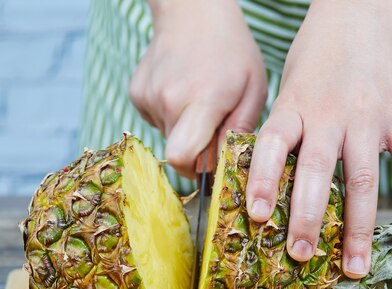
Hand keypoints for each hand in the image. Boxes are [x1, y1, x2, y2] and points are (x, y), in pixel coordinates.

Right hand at [129, 0, 266, 177]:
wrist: (193, 12)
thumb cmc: (232, 52)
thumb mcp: (253, 90)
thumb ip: (241, 130)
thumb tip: (224, 164)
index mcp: (202, 101)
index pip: (182, 157)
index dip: (196, 170)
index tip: (212, 163)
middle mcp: (169, 100)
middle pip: (176, 153)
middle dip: (197, 151)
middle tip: (214, 127)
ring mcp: (148, 96)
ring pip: (168, 137)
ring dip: (185, 131)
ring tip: (200, 101)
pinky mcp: (136, 93)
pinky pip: (157, 121)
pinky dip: (172, 116)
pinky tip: (184, 93)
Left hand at [245, 0, 391, 277]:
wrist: (362, 14)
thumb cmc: (317, 56)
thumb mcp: (289, 87)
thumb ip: (285, 131)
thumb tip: (270, 186)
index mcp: (294, 104)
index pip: (272, 145)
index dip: (261, 181)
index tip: (257, 218)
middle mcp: (329, 113)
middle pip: (317, 172)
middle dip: (307, 219)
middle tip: (301, 257)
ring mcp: (369, 117)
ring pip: (363, 179)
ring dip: (359, 228)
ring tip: (356, 267)